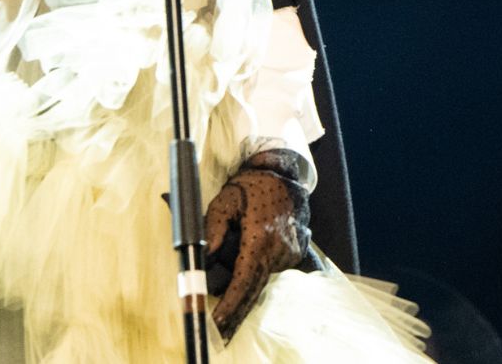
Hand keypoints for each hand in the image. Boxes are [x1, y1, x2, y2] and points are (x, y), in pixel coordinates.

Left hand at [203, 159, 309, 337]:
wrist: (283, 174)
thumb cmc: (251, 186)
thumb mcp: (224, 201)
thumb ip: (213, 229)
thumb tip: (206, 255)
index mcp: (261, 238)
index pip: (244, 280)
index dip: (231, 302)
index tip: (218, 320)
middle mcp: (279, 250)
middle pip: (255, 289)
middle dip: (237, 309)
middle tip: (221, 327)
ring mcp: (290, 253)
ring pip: (263, 281)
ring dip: (246, 289)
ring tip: (229, 297)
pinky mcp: (295, 253)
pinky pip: (273, 272)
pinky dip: (258, 278)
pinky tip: (247, 280)